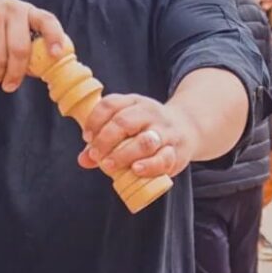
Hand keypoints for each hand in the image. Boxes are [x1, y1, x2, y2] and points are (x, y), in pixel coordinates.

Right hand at [0, 0, 67, 92]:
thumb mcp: (5, 16)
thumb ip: (20, 36)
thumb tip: (34, 69)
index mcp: (22, 10)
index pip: (46, 20)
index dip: (55, 37)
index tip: (56, 55)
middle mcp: (8, 12)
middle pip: (20, 50)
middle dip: (16, 74)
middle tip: (10, 87)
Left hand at [78, 94, 197, 179]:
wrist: (187, 128)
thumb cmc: (148, 129)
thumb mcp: (127, 126)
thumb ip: (104, 141)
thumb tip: (84, 159)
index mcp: (134, 102)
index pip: (110, 105)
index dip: (95, 121)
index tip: (87, 137)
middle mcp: (150, 113)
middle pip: (124, 122)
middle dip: (105, 140)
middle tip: (96, 155)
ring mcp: (165, 131)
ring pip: (144, 141)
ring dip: (123, 155)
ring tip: (109, 165)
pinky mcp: (176, 151)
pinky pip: (163, 159)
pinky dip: (148, 166)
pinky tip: (135, 170)